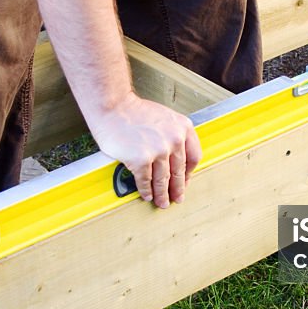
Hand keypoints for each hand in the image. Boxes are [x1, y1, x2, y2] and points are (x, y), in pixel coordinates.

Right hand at [88, 93, 201, 208]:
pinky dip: (146, 190)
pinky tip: (146, 195)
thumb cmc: (134, 111)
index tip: (185, 181)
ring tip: (162, 202)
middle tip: (177, 198)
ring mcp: (158, 150)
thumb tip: (174, 158)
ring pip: (163, 179)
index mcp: (183, 127)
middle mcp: (174, 139)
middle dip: (178, 189)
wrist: (113, 106)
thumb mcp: (165, 117)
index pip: (194, 157)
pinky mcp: (141, 160)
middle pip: (179, 172)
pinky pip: (145, 181)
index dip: (189, 173)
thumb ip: (173, 135)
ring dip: (162, 194)